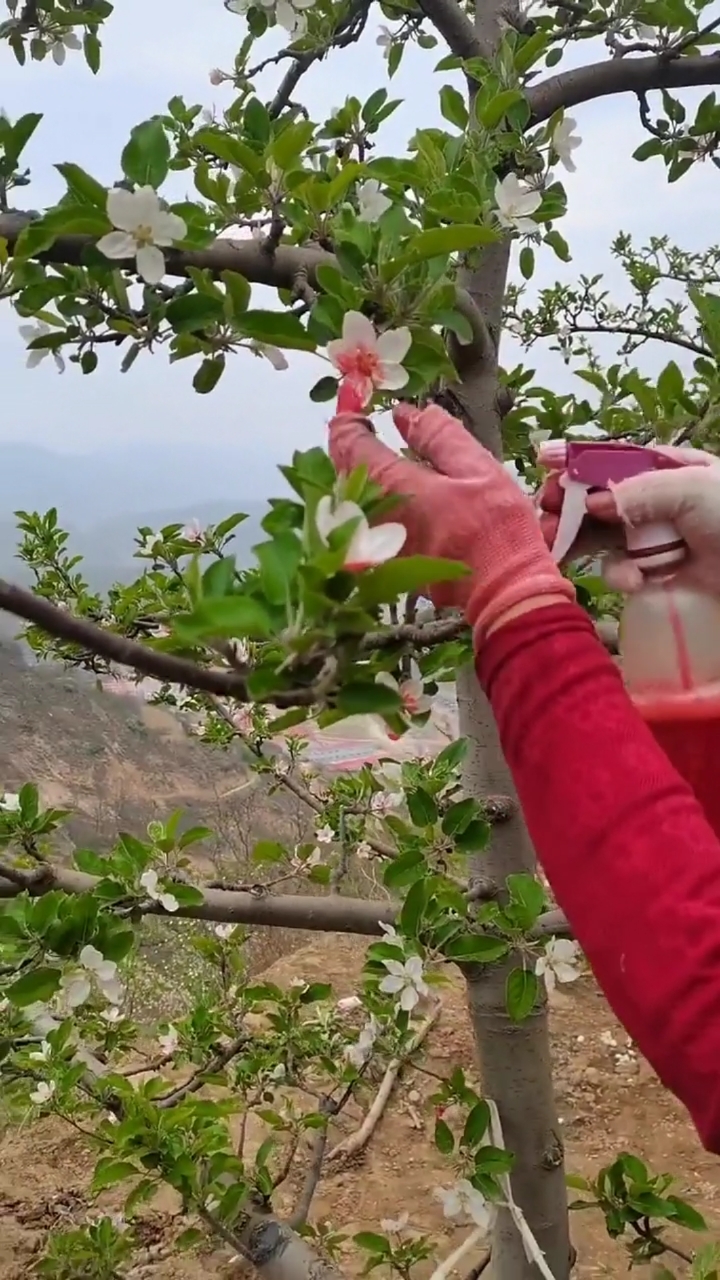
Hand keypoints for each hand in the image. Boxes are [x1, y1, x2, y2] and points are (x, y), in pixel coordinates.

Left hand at [328, 403, 574, 637]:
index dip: (347, 416)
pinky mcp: (383, 565)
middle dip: (352, 445)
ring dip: (360, 476)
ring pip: (350, 500)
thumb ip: (438, 436)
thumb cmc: (496, 528)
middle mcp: (370, 515)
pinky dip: (370, 506)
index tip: (357, 401)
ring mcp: (372, 543)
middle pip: (342, 470)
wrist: (504, 591)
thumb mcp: (477, 468)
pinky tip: (394, 501)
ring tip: (384, 461)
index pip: (347, 441)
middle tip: (372, 427)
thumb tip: (405, 413)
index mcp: (391, 484)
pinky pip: (361, 526)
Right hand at [537, 442, 719, 591]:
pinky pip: (625, 572)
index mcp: (669, 470)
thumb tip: (590, 503)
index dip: (577, 461)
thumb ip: (638, 492)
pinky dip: (623, 576)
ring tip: (555, 548)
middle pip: (600, 501)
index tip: (542, 460)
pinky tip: (633, 581)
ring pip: (604, 538)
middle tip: (541, 517)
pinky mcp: (659, 577)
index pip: (613, 460)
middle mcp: (658, 502)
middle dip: (568, 507)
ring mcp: (657, 541)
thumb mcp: (693, 489)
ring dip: (580, 542)